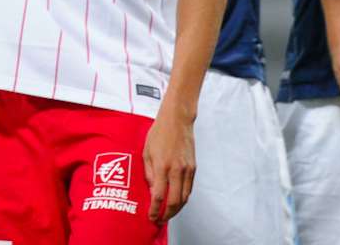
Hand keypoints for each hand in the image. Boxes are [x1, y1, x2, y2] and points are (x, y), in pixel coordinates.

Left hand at [143, 106, 195, 222]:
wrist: (177, 120)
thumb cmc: (159, 132)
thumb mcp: (146, 151)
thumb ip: (148, 172)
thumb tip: (152, 190)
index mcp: (162, 166)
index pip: (158, 195)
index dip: (155, 210)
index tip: (152, 217)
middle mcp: (176, 170)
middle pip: (174, 201)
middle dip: (167, 215)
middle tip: (160, 220)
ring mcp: (187, 169)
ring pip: (185, 197)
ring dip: (177, 209)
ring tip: (168, 213)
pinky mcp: (193, 167)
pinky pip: (189, 188)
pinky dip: (184, 198)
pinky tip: (177, 200)